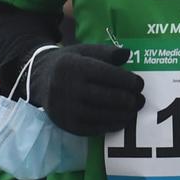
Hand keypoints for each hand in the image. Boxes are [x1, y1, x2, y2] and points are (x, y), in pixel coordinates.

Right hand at [29, 43, 145, 135]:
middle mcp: (69, 89)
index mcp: (74, 67)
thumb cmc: (68, 64)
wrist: (39, 81)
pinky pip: (96, 128)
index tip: (139, 84)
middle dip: (130, 99)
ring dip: (124, 114)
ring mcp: (67, 109)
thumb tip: (127, 54)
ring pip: (104, 115)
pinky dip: (112, 125)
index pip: (108, 75)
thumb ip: (106, 52)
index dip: (129, 81)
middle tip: (140, 99)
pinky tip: (122, 120)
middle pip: (109, 97)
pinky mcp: (68, 125)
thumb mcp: (84, 51)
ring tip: (134, 109)